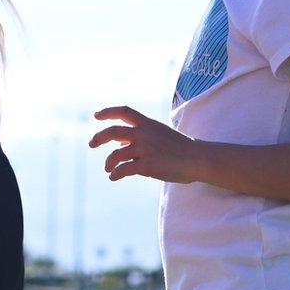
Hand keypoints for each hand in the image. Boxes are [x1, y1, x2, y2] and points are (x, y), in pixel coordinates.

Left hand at [90, 106, 204, 183]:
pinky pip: (123, 169)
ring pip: (116, 154)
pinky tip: (114, 177)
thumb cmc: (182, 149)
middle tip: (92, 144)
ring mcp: (144, 149)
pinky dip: (115, 174)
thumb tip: (122, 143)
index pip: (124, 112)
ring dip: (109, 162)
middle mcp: (143, 134)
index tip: (96, 116)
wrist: (197, 159)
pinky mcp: (146, 165)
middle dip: (99, 137)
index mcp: (148, 124)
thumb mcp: (161, 135)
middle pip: (113, 132)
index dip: (108, 112)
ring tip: (108, 169)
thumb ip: (142, 136)